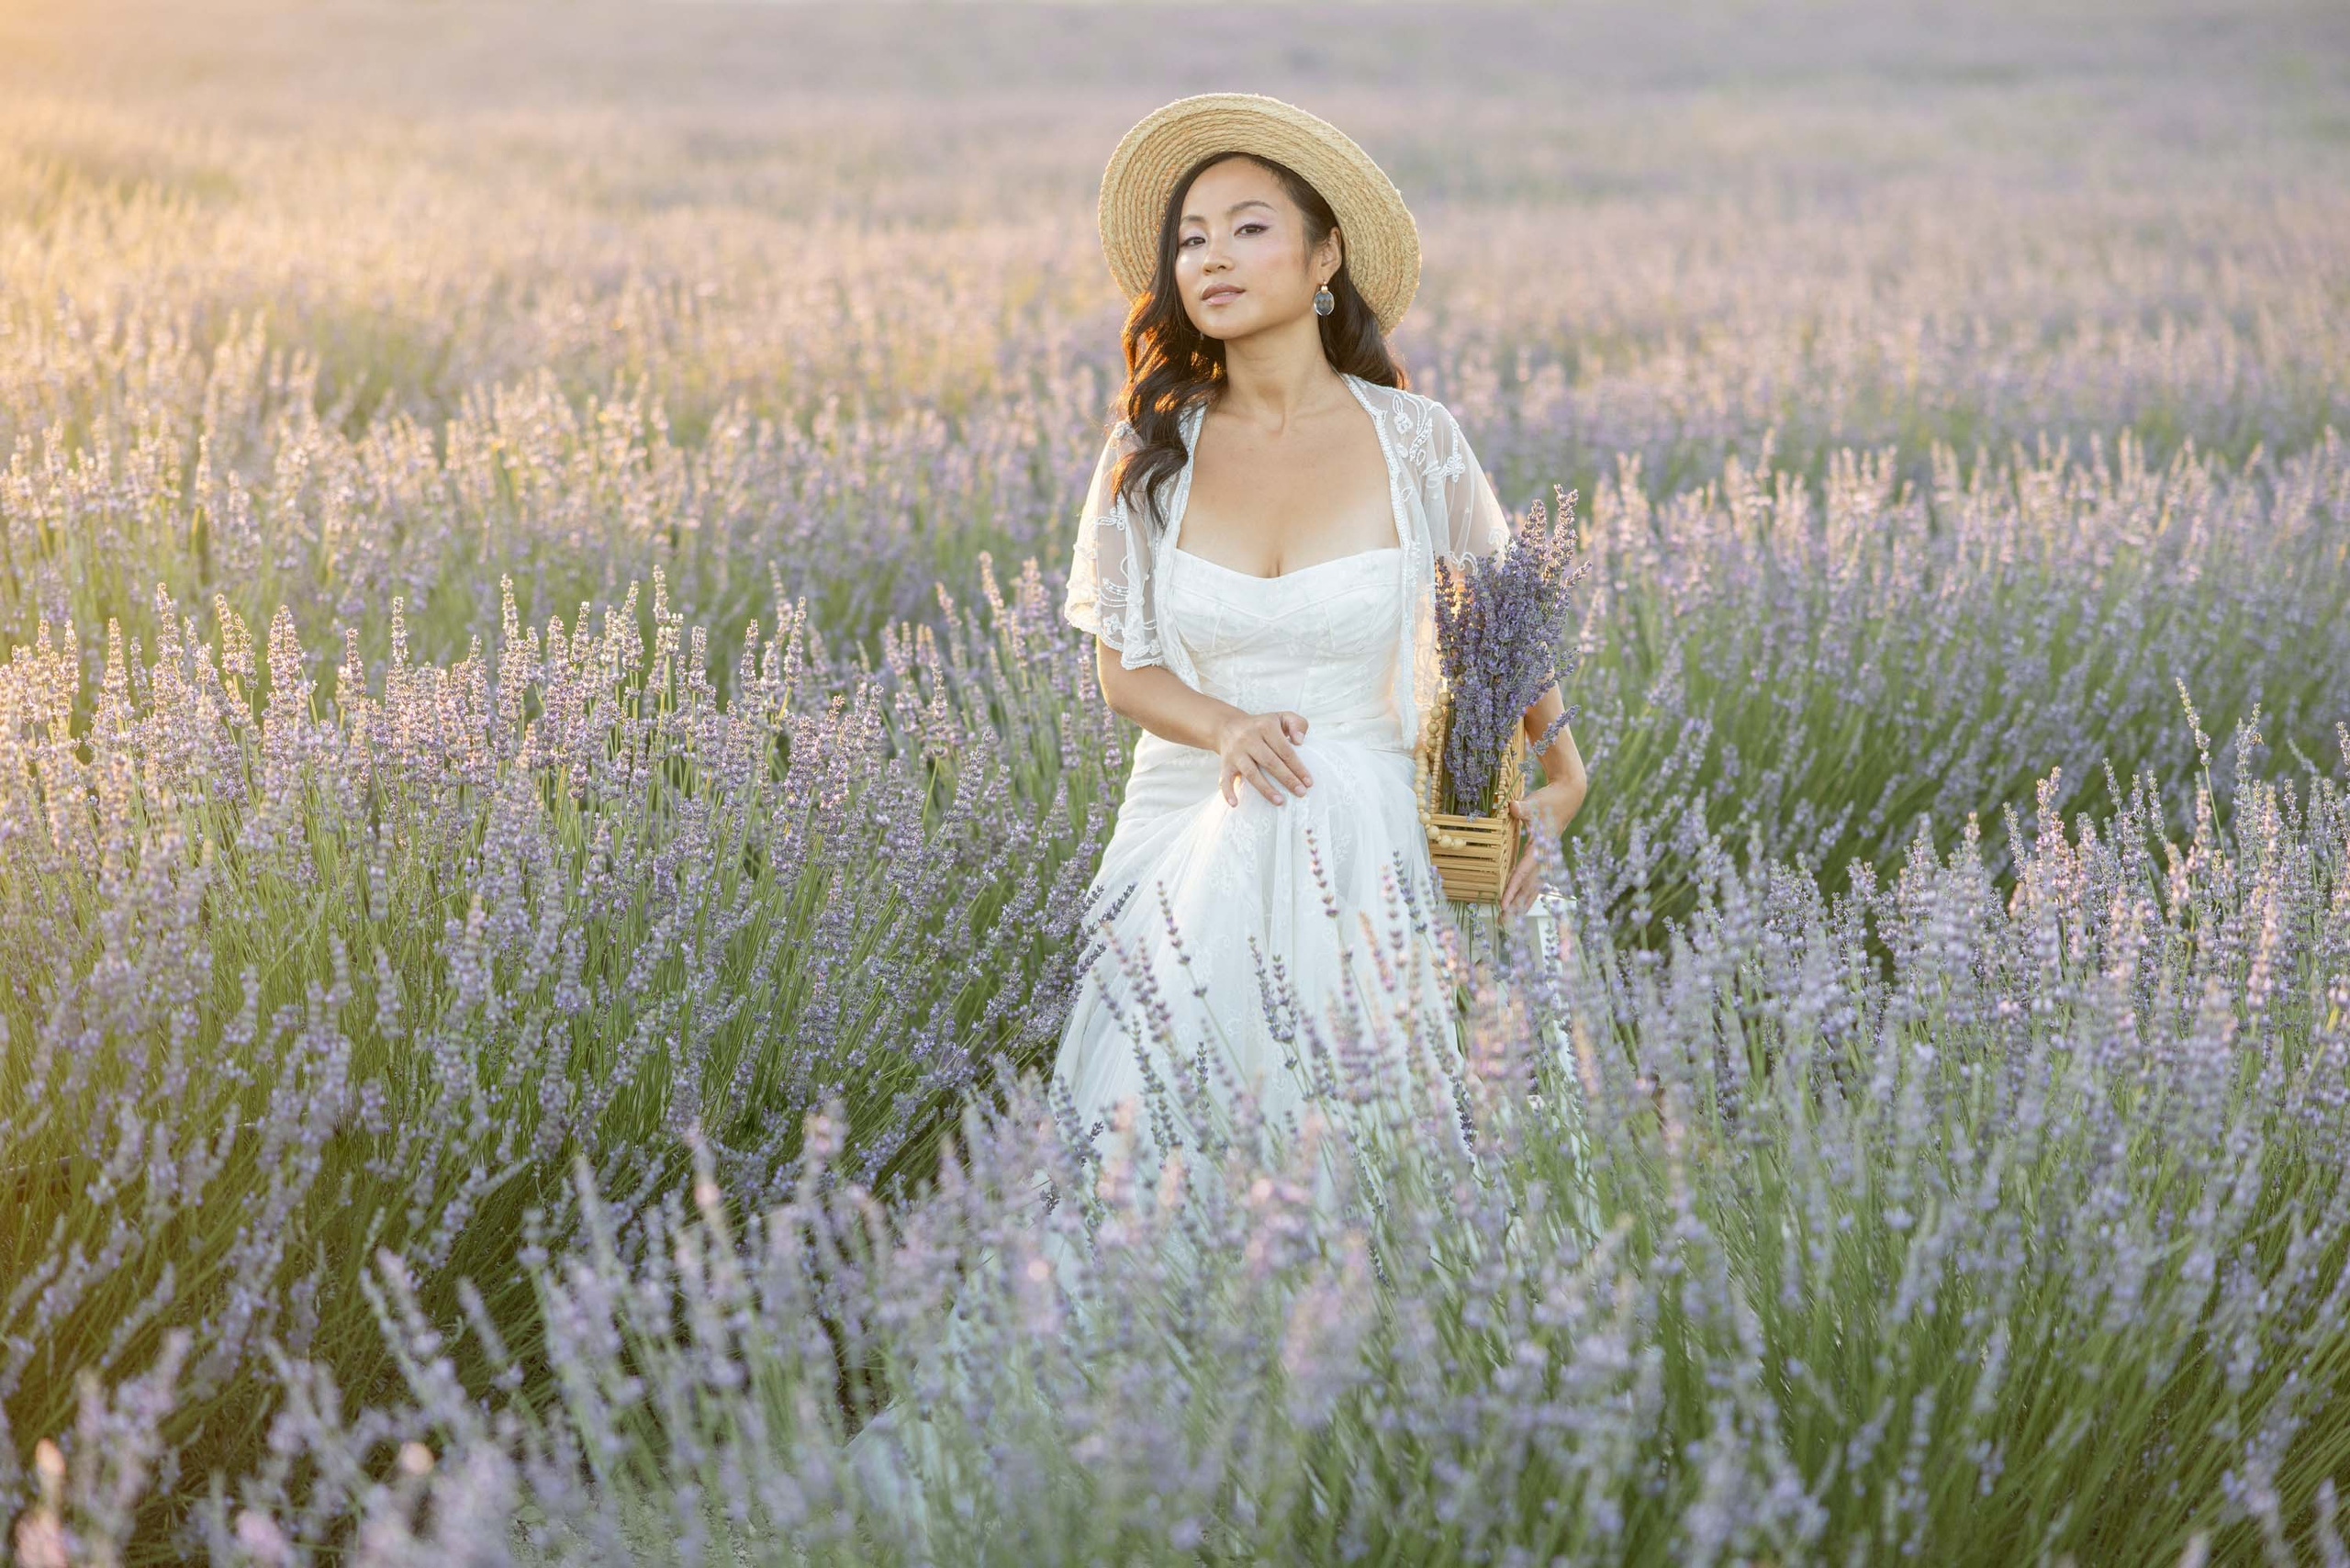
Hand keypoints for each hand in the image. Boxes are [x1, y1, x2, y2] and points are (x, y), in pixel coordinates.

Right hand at [1217, 710, 1312, 806]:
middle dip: (1287, 779)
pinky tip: (1236, 803)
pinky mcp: (1225, 764)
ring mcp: (1236, 752)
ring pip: (1251, 773)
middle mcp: (1248, 738)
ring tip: (1280, 801)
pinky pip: (1225, 779)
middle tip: (1301, 792)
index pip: (1284, 749)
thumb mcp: (1281, 718)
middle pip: (1270, 762)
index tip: (1308, 782)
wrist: (1228, 726)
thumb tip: (1300, 741)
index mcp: (1265, 726)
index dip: (1297, 766)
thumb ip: (1297, 724)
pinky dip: (1228, 792)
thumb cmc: (1261, 726)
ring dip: (1266, 789)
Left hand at [1501, 781, 1573, 917]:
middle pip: (1529, 886)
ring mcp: (1546, 859)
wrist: (1569, 797)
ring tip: (1510, 921)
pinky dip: (1529, 895)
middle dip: (1516, 905)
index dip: (1513, 888)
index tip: (1503, 903)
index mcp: (1540, 846)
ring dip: (1522, 904)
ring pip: (1534, 887)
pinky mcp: (1545, 858)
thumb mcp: (1535, 802)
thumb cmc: (1549, 800)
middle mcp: (1544, 857)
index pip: (1524, 871)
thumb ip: (1524, 808)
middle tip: (1503, 922)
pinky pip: (1536, 881)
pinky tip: (1522, 906)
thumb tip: (1513, 807)